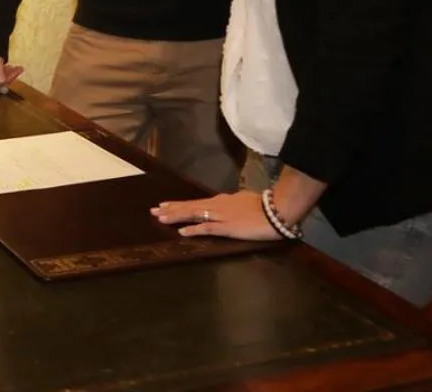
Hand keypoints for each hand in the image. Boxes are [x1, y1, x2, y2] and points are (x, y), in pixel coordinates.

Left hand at [151, 190, 281, 241]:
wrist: (278, 209)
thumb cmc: (265, 205)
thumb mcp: (245, 200)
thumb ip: (234, 202)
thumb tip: (230, 203)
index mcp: (222, 200)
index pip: (197, 202)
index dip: (180, 204)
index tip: (165, 205)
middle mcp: (217, 205)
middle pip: (190, 206)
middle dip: (171, 209)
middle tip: (153, 210)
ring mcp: (221, 216)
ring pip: (194, 215)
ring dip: (176, 217)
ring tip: (160, 218)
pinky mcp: (228, 227)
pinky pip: (207, 229)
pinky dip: (193, 230)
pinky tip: (182, 232)